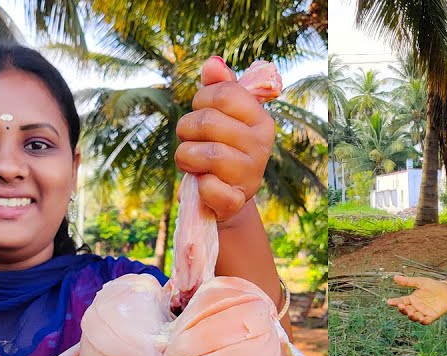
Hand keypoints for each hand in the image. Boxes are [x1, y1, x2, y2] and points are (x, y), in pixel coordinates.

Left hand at [174, 57, 275, 220]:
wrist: (224, 196)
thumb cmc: (219, 148)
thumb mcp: (220, 116)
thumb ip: (217, 87)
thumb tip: (213, 63)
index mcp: (260, 120)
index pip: (224, 93)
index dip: (200, 100)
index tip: (200, 112)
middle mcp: (261, 145)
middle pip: (207, 121)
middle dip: (186, 130)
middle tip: (190, 140)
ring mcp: (251, 175)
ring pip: (205, 154)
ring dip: (185, 156)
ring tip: (190, 161)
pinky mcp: (236, 201)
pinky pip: (208, 187)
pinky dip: (197, 186)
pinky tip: (202, 185)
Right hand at [386, 275, 446, 324]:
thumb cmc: (433, 286)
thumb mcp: (420, 282)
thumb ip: (408, 281)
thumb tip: (394, 277)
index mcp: (412, 299)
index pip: (401, 301)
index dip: (395, 302)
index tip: (389, 302)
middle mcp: (416, 307)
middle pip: (406, 311)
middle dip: (403, 310)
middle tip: (402, 306)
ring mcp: (423, 312)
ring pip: (414, 317)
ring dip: (411, 316)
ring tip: (411, 312)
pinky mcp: (431, 316)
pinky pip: (426, 321)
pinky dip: (423, 321)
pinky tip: (421, 319)